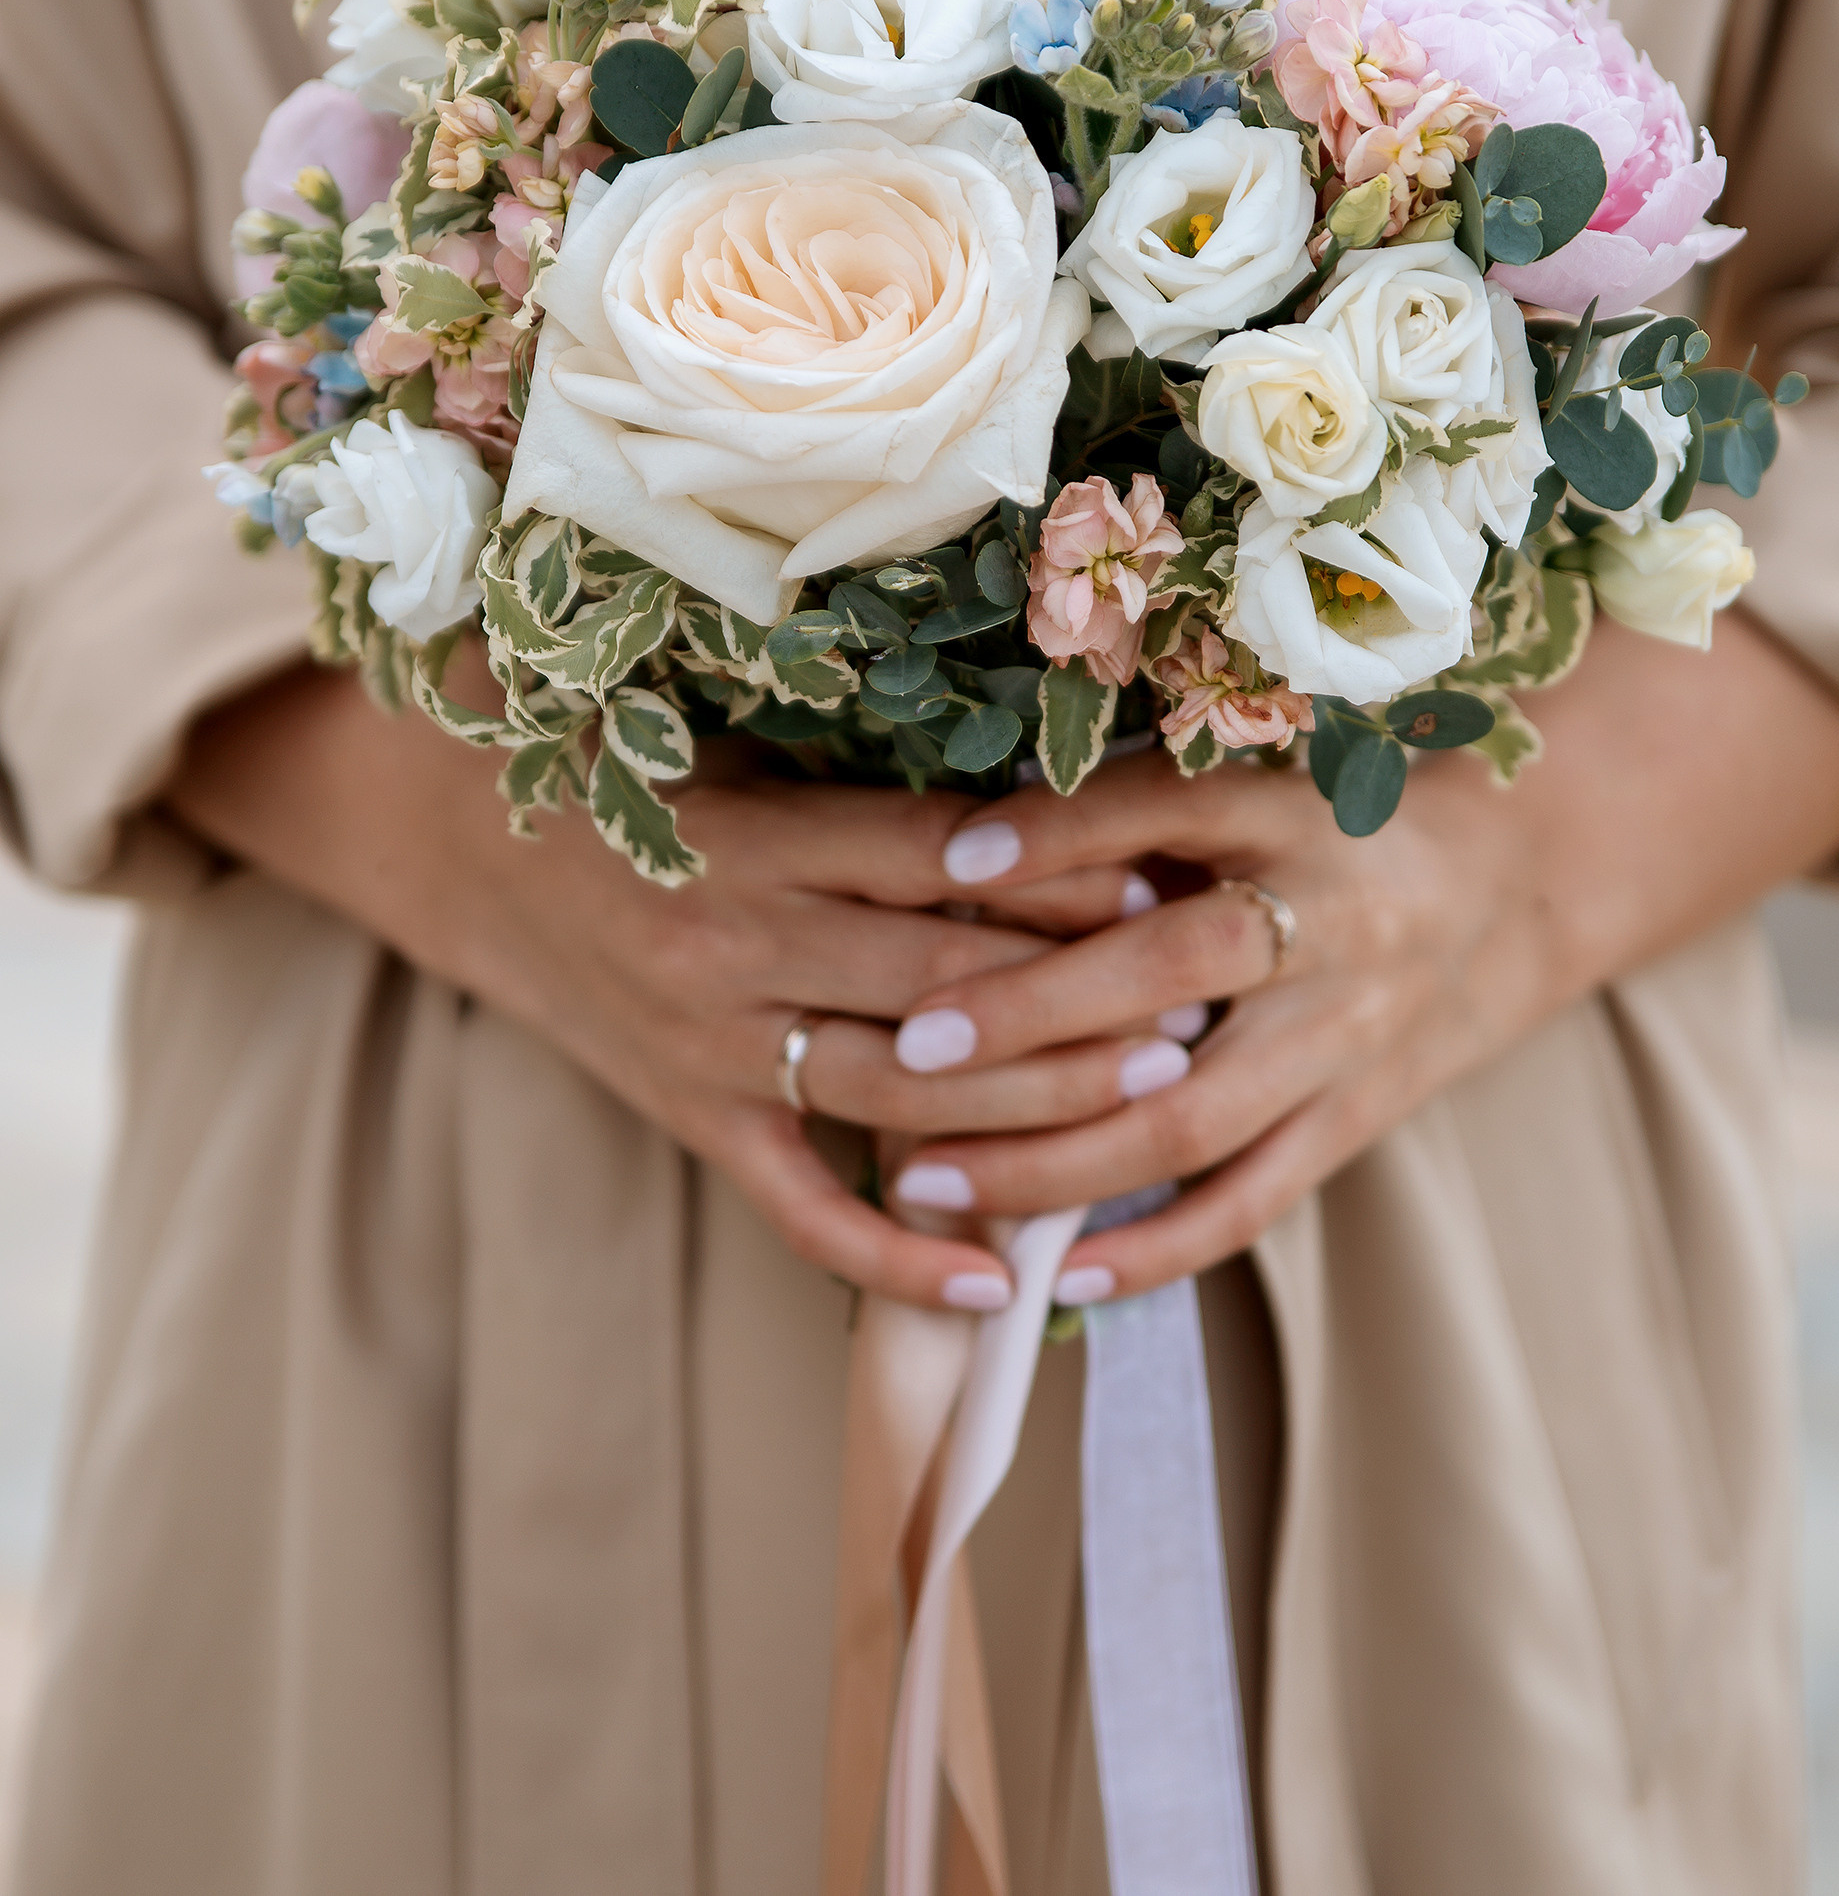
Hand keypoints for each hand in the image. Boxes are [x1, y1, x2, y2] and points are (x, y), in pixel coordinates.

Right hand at [166, 662, 1160, 1312]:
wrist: (460, 840)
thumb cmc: (619, 762)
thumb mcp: (729, 732)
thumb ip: (864, 762)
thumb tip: (1045, 772)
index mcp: (752, 833)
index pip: (935, 859)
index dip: (1057, 872)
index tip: (1165, 869)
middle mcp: (732, 948)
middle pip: (940, 986)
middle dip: (1081, 999)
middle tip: (1202, 998)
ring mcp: (711, 1050)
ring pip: (899, 1099)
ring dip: (1032, 1110)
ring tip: (1152, 1098)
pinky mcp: (694, 1119)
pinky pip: (803, 1208)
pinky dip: (896, 1256)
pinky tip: (995, 1282)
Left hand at [873, 613, 1838, 1300]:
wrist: (1508, 883)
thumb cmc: (1329, 816)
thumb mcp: (1255, 775)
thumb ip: (1134, 805)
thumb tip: (956, 839)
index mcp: (1291, 809)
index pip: (1167, 810)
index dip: (1062, 833)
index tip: (952, 856)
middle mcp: (1326, 919)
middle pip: (1176, 969)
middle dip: (1037, 1010)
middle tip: (915, 1042)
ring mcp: (1346, 1032)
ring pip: (1194, 1113)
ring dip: (1055, 1157)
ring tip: (926, 1176)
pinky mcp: (1354, 1118)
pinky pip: (1248, 1199)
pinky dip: (1151, 1247)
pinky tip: (1050, 1273)